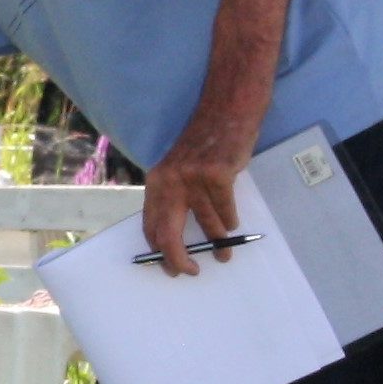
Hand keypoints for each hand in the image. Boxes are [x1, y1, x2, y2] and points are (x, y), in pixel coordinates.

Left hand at [140, 108, 259, 274]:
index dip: (159, 251)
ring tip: (224, 254)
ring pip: (205, 223)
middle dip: (178, 259)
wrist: (226, 111)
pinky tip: (232, 224)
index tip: (169, 266)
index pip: (150, 226)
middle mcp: (170, 181)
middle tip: (190, 272)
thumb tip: (173, 239)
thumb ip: (173, 198)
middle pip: (168, 234)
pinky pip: (225, 211)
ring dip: (217, 242)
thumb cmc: (204, 144)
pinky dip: (230, 221)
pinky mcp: (217, 175)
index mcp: (156, 182)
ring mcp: (193, 178)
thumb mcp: (178, 169)